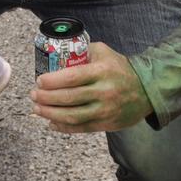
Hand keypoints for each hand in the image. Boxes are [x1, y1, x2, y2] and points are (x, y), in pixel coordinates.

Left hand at [30, 40, 152, 132]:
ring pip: (72, 116)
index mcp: (101, 71)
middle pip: (68, 98)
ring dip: (50, 114)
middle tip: (33, 95)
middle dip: (46, 98)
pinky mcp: (106, 124)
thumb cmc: (120, 68)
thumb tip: (58, 53)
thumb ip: (83, 51)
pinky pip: (80, 128)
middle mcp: (103, 92)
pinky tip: (51, 123)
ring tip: (37, 109)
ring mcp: (105, 110)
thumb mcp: (104, 52)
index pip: (71, 77)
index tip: (39, 80)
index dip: (52, 81)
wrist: (147, 90)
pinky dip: (63, 127)